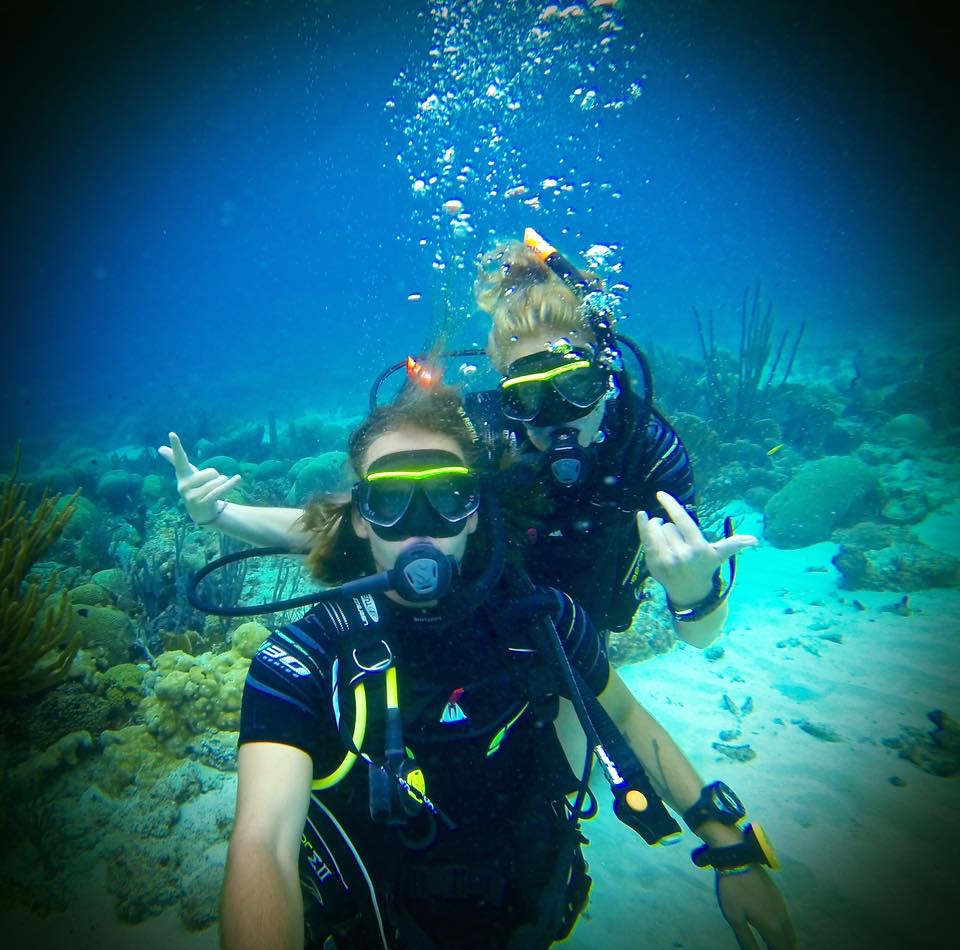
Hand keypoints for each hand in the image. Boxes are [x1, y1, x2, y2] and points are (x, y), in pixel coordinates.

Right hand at [158, 431, 240, 524]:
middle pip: (210, 472)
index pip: (179, 458)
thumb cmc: (195, 488)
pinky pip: (219, 490)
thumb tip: (160, 448)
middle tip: (210, 484)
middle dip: (216, 476)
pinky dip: (230, 484)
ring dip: (222, 483)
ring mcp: (191, 496)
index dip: (176, 446)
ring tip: (216, 488)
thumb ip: (175, 461)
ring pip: (216, 482)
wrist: (201, 513)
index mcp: (182, 475)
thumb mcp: (187, 474)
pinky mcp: (202, 504)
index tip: (172, 433)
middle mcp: (184, 485)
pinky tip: (238, 478)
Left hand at [636, 491, 756, 606]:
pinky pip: (645, 539)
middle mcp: (680, 554)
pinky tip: (642, 515)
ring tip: (666, 536)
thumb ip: (734, 544)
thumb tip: (755, 540)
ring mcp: (665, 560)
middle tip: (679, 540)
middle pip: (667, 526)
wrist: (690, 593)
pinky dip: (642, 526)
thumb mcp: (719, 555)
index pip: (682, 521)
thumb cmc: (705, 568)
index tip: (661, 494)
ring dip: (658, 527)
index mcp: (697, 548)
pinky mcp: (652, 564)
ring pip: (655, 530)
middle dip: (671, 528)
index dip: (671, 505)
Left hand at [716, 866, 796, 948]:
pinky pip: (789, 922)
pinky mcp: (780, 898)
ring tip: (778, 947)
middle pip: (790, 944)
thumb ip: (746, 940)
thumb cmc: (734, 890)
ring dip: (787, 943)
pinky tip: (778, 934)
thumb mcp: (735, 918)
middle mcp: (783, 919)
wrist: (739, 860)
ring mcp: (783, 907)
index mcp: (772, 927)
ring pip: (791, 933)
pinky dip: (786, 933)